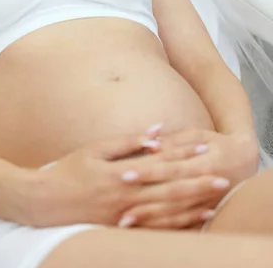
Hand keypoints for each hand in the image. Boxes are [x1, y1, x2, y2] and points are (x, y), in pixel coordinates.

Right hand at [22, 132, 199, 227]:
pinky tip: (190, 220)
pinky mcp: (121, 229)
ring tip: (213, 199)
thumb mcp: (95, 149)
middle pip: (168, 188)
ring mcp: (125, 216)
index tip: (204, 148)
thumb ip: (127, 141)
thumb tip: (155, 132)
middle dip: (196, 182)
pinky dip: (175, 224)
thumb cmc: (68, 170)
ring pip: (165, 211)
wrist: (44, 201)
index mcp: (121, 172)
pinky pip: (154, 228)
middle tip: (220, 177)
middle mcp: (126, 195)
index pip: (160, 162)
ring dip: (191, 204)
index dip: (183, 155)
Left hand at [117, 128, 258, 229]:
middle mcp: (206, 184)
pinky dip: (163, 227)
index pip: (170, 168)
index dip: (147, 172)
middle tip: (119, 204)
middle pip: (170, 194)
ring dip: (150, 218)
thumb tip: (150, 143)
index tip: (124, 174)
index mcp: (203, 162)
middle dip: (144, 201)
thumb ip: (174, 141)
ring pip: (175, 213)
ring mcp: (208, 201)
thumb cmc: (215, 142)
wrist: (244, 159)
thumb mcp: (197, 135)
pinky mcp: (206, 212)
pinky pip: (182, 223)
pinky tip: (145, 228)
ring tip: (125, 221)